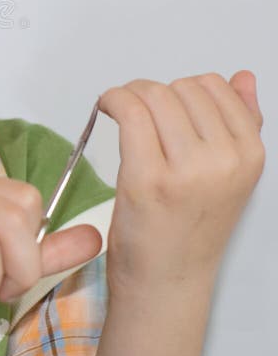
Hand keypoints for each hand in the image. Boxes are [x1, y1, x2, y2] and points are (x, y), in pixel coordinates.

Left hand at [98, 70, 264, 298]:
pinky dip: (112, 99)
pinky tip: (106, 108)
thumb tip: (243, 76)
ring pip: (153, 94)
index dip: (181, 89)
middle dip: (153, 92)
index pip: (214, 86)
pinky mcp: (148, 178)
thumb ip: (242, 122)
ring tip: (122, 113)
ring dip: (130, 94)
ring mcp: (187, 171)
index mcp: (250, 155)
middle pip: (180, 87)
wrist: (168, 279)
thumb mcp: (229, 174)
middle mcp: (225, 161)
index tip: (163, 105)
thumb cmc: (190, 226)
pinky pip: (128, 110)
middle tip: (138, 113)